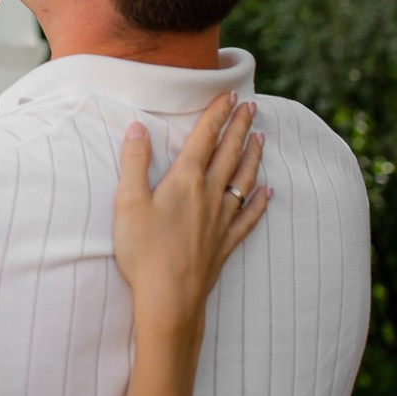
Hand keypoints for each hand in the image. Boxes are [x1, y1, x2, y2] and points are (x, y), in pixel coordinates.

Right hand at [114, 93, 268, 343]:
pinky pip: (248, 218)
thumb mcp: (128, 202)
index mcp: (185, 181)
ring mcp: (220, 220)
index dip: (216, 114)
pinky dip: (259, 203)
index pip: (204, 138)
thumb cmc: (143, 251)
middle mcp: (209, 195)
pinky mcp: (224, 244)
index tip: (228, 94)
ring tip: (261, 137)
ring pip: (243, 180)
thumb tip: (137, 127)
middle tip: (251, 106)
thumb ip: (134, 162)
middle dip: (240, 127)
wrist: (169, 301)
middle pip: (229, 154)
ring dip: (253, 156)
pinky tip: (268, 193)